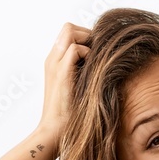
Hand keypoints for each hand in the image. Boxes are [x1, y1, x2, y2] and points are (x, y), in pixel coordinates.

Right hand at [37, 22, 91, 137]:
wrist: (54, 132)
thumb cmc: (70, 116)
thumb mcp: (79, 89)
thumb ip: (84, 73)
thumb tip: (106, 64)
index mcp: (55, 62)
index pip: (69, 33)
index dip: (85, 37)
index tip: (97, 54)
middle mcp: (52, 59)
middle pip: (69, 27)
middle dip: (88, 35)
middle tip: (99, 55)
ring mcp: (55, 64)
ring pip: (70, 31)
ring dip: (88, 42)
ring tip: (95, 62)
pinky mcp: (61, 72)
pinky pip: (76, 48)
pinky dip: (88, 54)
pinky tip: (93, 72)